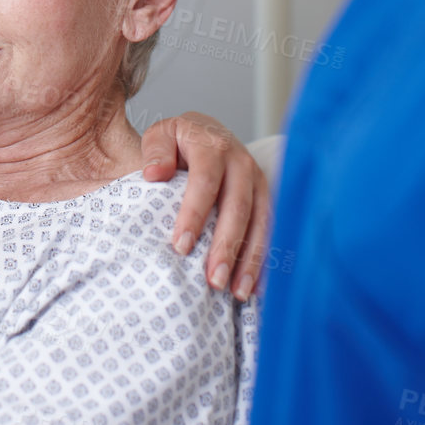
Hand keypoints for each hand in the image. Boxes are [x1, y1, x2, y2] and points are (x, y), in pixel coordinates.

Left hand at [140, 111, 270, 299]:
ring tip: (237, 293)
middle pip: (238, 208)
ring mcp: (258, 180)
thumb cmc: (178, 140)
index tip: (181, 247)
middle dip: (227, 246)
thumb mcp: (161, 135)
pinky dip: (264, 259)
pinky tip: (256, 287)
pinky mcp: (266, 197)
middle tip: (213, 279)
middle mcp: (241, 162)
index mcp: (213, 146)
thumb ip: (155, 151)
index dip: (194, 215)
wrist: (206, 131)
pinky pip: (270, 230)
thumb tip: (153, 174)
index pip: (205, 183)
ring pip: (260, 222)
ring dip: (250, 260)